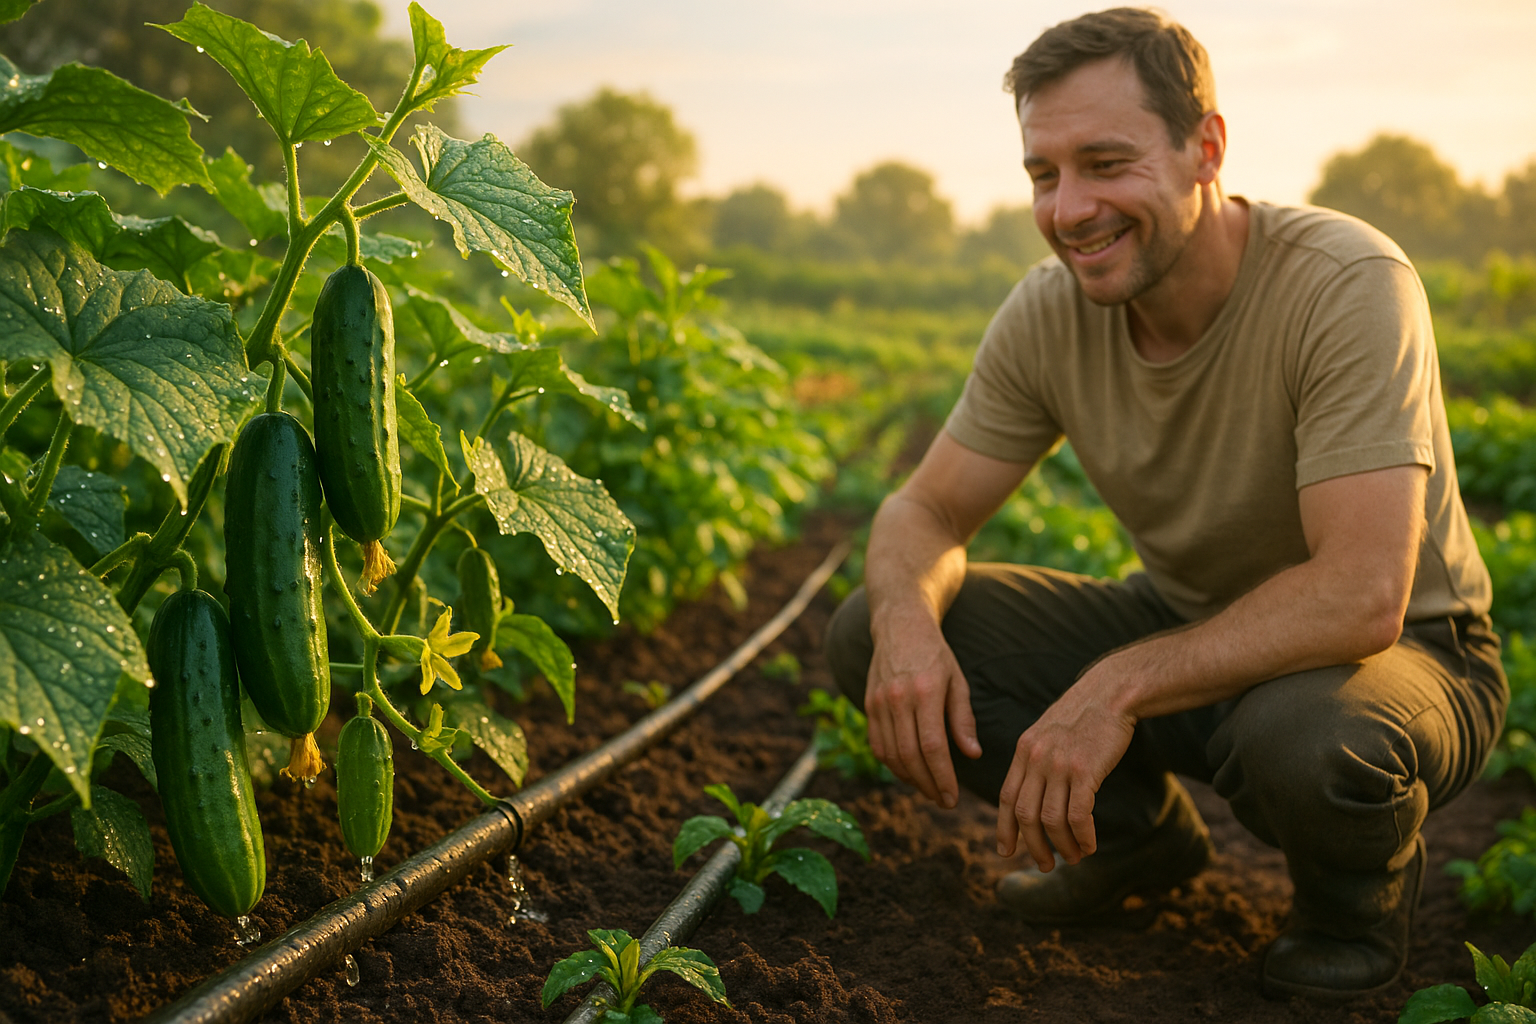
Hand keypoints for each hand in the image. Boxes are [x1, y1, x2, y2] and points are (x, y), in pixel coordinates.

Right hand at [863, 613, 981, 807]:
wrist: (899, 626)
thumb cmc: (935, 654)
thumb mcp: (957, 681)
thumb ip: (963, 719)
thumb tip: (972, 755)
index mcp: (925, 692)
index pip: (932, 747)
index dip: (942, 777)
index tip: (953, 797)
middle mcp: (898, 698)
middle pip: (910, 756)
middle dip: (927, 784)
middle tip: (943, 801)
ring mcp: (879, 702)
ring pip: (891, 754)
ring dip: (909, 778)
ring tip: (928, 789)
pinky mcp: (868, 704)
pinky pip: (877, 744)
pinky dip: (892, 764)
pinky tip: (908, 772)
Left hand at [995, 659, 1135, 868]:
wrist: (1111, 692)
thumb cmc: (1084, 716)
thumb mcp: (1048, 733)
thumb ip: (1037, 760)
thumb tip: (1034, 796)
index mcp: (1024, 750)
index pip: (1006, 797)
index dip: (1004, 829)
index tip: (1006, 852)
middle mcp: (1036, 758)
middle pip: (1024, 814)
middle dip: (1033, 846)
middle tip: (1045, 865)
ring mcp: (1059, 764)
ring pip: (1050, 820)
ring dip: (1061, 846)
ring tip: (1073, 858)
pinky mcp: (1085, 770)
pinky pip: (1077, 815)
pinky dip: (1082, 836)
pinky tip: (1090, 845)